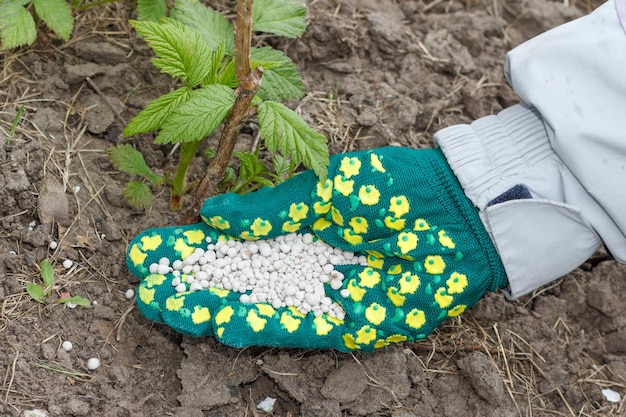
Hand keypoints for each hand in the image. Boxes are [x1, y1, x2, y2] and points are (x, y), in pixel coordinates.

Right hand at [126, 147, 506, 350]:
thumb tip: (212, 214)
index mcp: (297, 231)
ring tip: (164, 306)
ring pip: (258, 308)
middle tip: (144, 286)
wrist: (455, 211)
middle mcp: (305, 268)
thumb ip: (270, 208)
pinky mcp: (349, 323)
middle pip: (238, 280)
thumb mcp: (323, 189)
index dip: (194, 249)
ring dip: (210, 308)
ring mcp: (324, 298)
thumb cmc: (393, 188)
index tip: (150, 250)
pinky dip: (257, 326)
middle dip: (191, 284)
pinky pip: (295, 329)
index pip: (234, 245)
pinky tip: (219, 322)